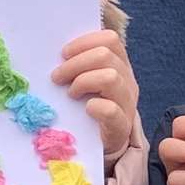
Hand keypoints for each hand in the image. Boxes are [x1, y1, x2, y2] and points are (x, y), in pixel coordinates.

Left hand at [50, 30, 137, 159]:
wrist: (99, 145)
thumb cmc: (87, 108)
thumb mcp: (86, 81)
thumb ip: (79, 65)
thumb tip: (57, 53)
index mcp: (120, 65)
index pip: (110, 39)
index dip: (84, 42)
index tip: (63, 54)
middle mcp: (128, 80)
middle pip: (106, 55)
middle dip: (75, 64)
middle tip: (57, 77)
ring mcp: (127, 103)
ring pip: (110, 77)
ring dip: (83, 82)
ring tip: (70, 94)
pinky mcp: (121, 126)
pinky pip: (110, 109)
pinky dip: (94, 107)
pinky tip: (85, 109)